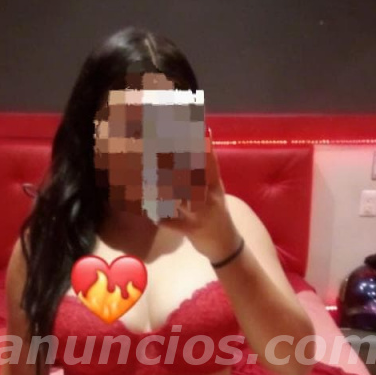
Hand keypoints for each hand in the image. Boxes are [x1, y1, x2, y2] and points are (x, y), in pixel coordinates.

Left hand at [157, 129, 240, 263]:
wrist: (226, 244)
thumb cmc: (217, 214)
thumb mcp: (215, 190)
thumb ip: (207, 168)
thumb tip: (202, 140)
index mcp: (215, 185)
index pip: (208, 161)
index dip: (199, 145)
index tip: (189, 130)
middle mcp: (210, 197)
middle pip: (192, 177)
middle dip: (174, 165)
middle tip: (156, 154)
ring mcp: (202, 214)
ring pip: (181, 198)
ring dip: (164, 190)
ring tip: (149, 181)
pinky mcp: (193, 229)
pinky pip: (174, 222)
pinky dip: (162, 218)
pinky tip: (151, 214)